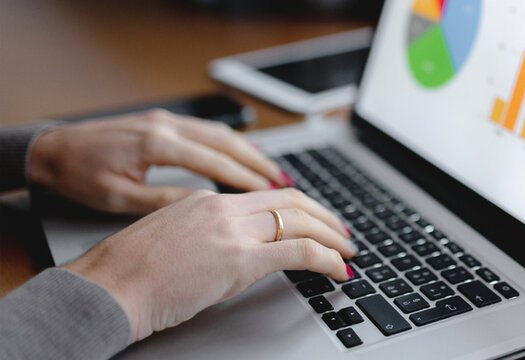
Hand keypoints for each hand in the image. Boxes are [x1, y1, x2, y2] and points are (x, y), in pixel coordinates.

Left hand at [28, 109, 289, 213]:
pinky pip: (207, 131)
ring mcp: (166, 121)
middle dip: (260, 163)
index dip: (248, 179)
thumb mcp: (120, 198)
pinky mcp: (162, 122)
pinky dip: (231, 145)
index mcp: (158, 144)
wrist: (52, 149)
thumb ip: (165, 199)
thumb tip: (207, 206)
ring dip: (250, 152)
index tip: (274, 194)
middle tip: (286, 184)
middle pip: (227, 142)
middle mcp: (166, 127)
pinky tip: (242, 157)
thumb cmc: (79, 176)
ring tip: (273, 174)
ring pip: (221, 134)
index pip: (215, 161)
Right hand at [65, 188, 356, 341]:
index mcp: (204, 199)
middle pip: (292, 202)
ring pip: (302, 221)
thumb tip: (229, 248)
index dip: (300, 206)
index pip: (266, 195)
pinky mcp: (239, 259)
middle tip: (343, 233)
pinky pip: (299, 251)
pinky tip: (338, 269)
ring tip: (348, 252)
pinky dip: (327, 258)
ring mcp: (232, 231)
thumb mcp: (170, 239)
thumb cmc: (126, 274)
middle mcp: (222, 207)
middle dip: (326, 217)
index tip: (316, 218)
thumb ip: (203, 233)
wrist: (107, 288)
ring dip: (333, 237)